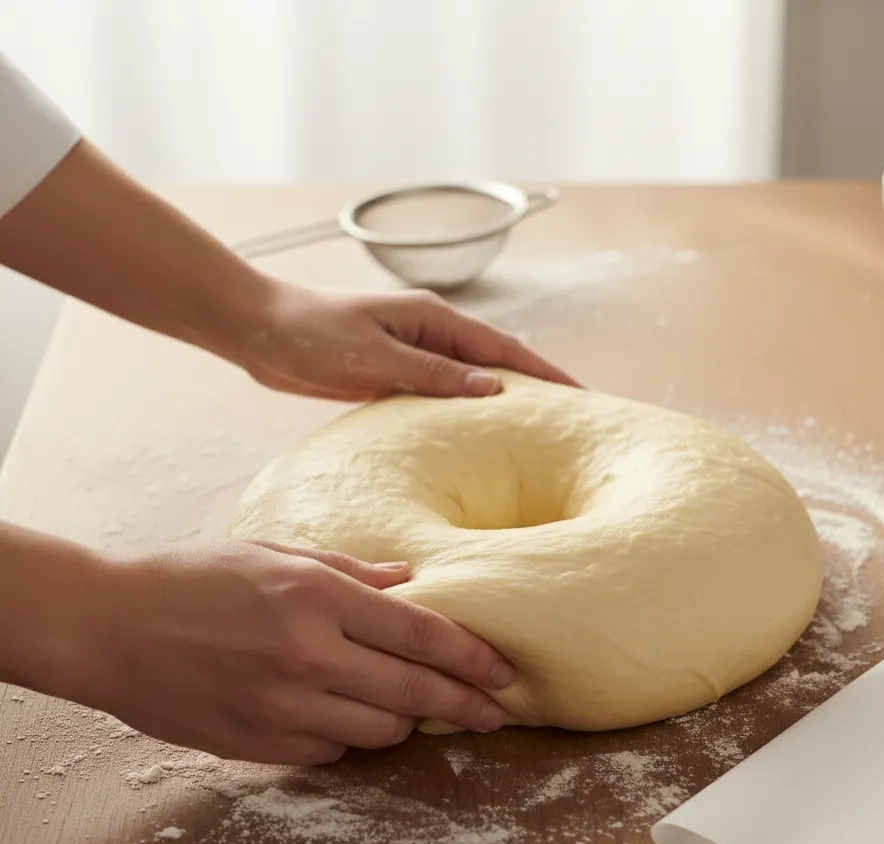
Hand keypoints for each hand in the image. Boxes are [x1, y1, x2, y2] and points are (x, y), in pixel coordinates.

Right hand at [53, 540, 509, 763]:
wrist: (110, 628)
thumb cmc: (192, 578)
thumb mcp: (273, 554)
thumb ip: (349, 572)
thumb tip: (408, 582)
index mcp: (316, 598)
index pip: (421, 635)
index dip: (472, 657)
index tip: (503, 672)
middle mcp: (308, 656)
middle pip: (415, 691)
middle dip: (464, 705)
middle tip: (493, 712)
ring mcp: (282, 708)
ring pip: (380, 730)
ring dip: (404, 719)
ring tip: (412, 705)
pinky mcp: (258, 744)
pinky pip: (331, 751)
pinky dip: (349, 735)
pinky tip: (343, 715)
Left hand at [228, 281, 579, 400]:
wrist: (260, 331)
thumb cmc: (311, 335)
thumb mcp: (374, 357)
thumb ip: (432, 374)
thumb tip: (491, 389)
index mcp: (433, 319)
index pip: (502, 350)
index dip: (543, 373)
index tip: (579, 395)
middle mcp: (429, 334)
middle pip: (494, 365)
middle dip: (532, 388)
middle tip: (569, 420)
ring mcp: (412, 354)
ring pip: (467, 383)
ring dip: (499, 404)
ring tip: (533, 435)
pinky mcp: (392, 375)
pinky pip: (437, 397)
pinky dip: (461, 415)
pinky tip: (474, 438)